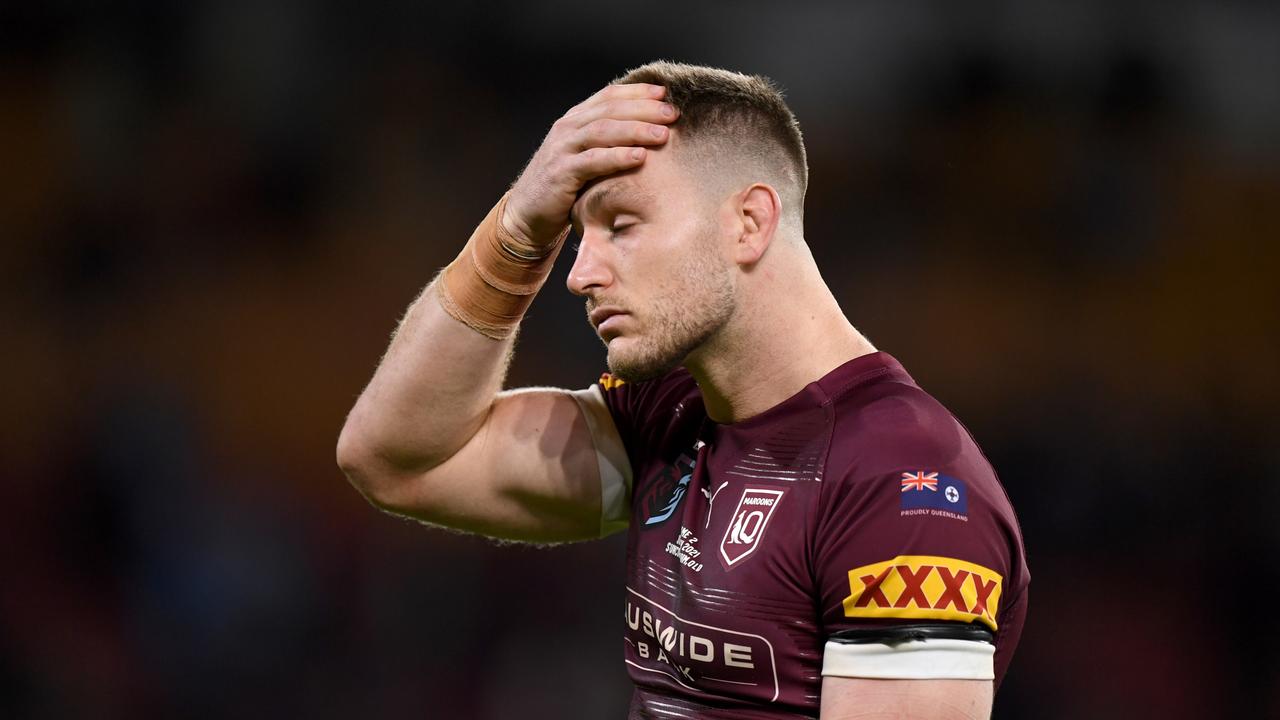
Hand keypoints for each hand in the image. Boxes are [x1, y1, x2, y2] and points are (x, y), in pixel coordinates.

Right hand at [503, 83, 677, 245]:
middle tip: (672, 114)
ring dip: (635, 130)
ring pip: (602, 131)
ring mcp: (562, 149)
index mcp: (574, 120)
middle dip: (644, 109)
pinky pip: (593, 161)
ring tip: (662, 134)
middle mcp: (567, 129)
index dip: (637, 92)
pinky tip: (640, 157)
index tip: (665, 93)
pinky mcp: (561, 172)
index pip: (608, 96)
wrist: (528, 213)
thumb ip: (606, 143)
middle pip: (610, 110)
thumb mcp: (584, 157)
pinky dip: (617, 157)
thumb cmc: (565, 187)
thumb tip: (648, 133)